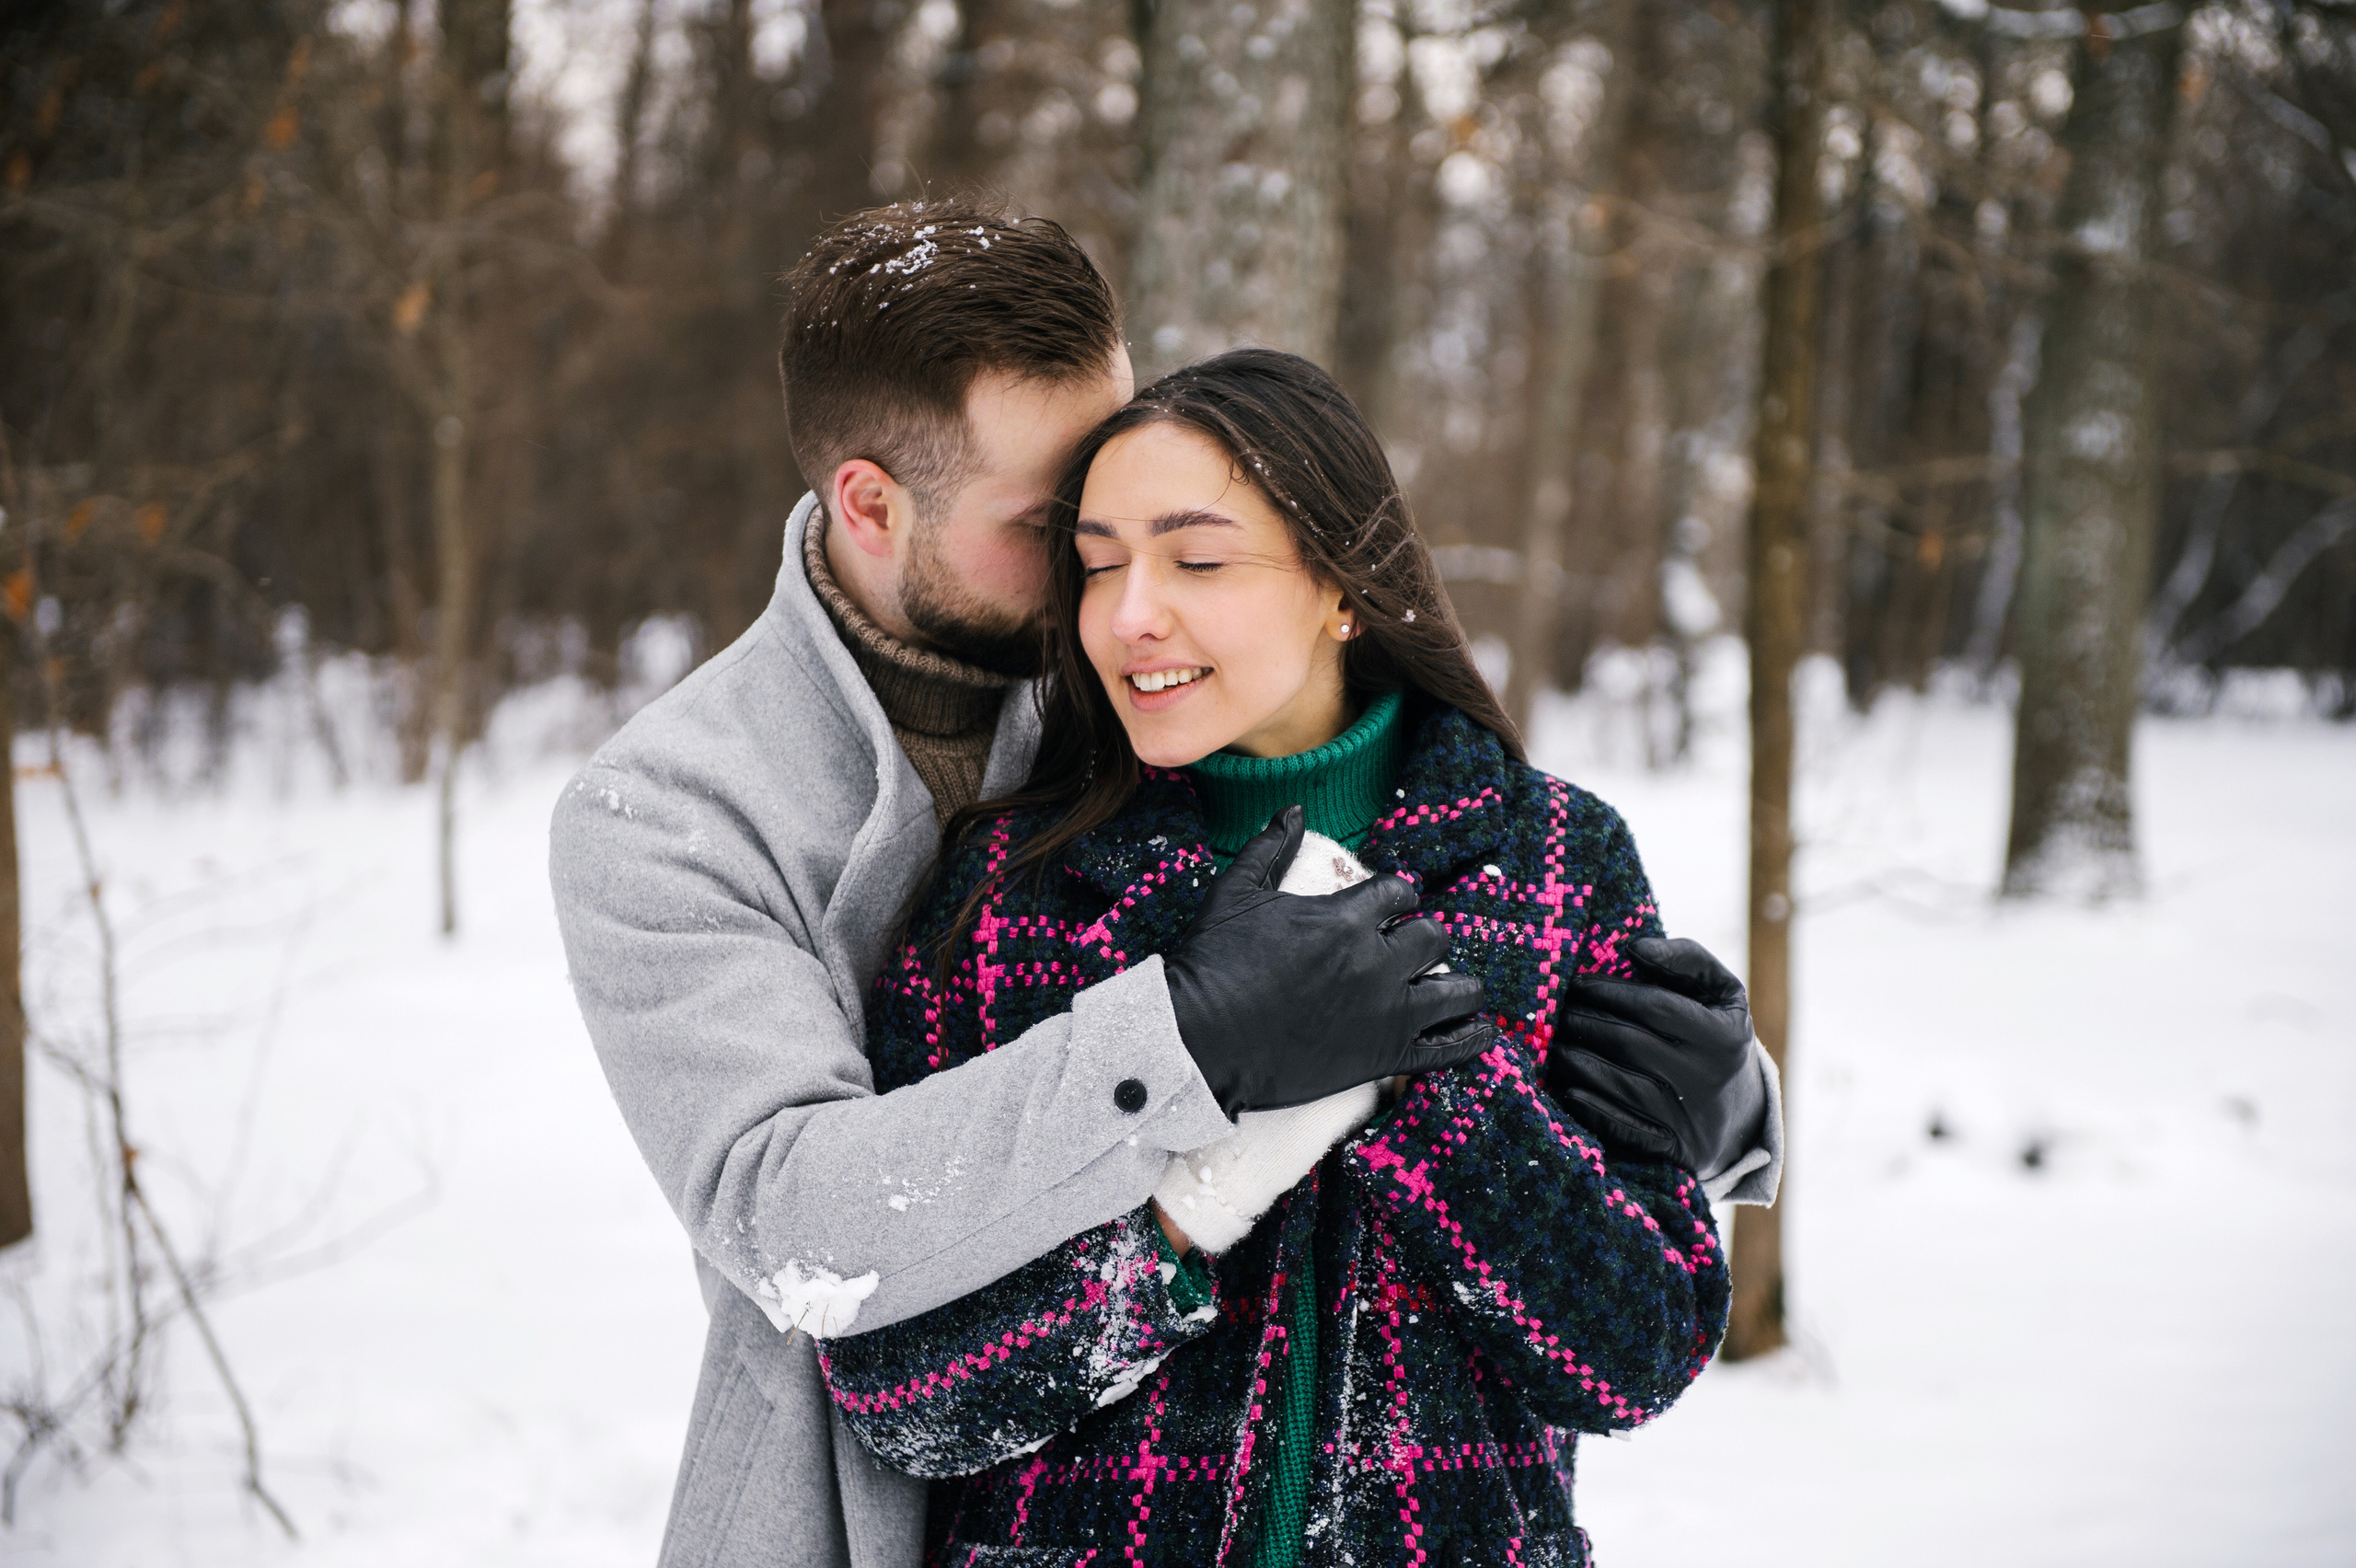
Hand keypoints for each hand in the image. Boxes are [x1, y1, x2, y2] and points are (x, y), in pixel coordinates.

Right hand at [1165, 807, 1491, 1116]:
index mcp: (1345, 918)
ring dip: (1459, 986)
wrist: (1198, 1040)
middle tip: (1412, 949)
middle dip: (1423, 938)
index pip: (1398, 893)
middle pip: (1431, 938)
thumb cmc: (1212, 963)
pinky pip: (1448, 1047)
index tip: (1392, 907)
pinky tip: (1485, 1030)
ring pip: (1454, 990)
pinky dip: (1472, 1037)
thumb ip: (1271, 847)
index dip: (1397, 897)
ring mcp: (1385, 1012)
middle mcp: (1375, 961)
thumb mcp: (1236, 892)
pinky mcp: (1384, 1057)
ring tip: (1459, 989)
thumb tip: (1294, 809)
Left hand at [1547, 937, 1764, 1179]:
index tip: (1578, 981)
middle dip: (1584, 1021)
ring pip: (1618, 1083)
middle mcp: (1708, 1078)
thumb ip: (1686, 959)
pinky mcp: (1670, 1150)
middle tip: (1555, 1010)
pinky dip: (1591, 1107)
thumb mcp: (1721, 993)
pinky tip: (1567, 1087)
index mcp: (1724, 1037)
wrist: (1740, 1114)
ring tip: (1552, 1042)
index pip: (1655, 1005)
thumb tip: (1633, 947)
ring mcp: (1688, 1118)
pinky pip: (1622, 1127)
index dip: (1610, 990)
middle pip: (1629, 1042)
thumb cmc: (1716, 1035)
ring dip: (1576, 1060)